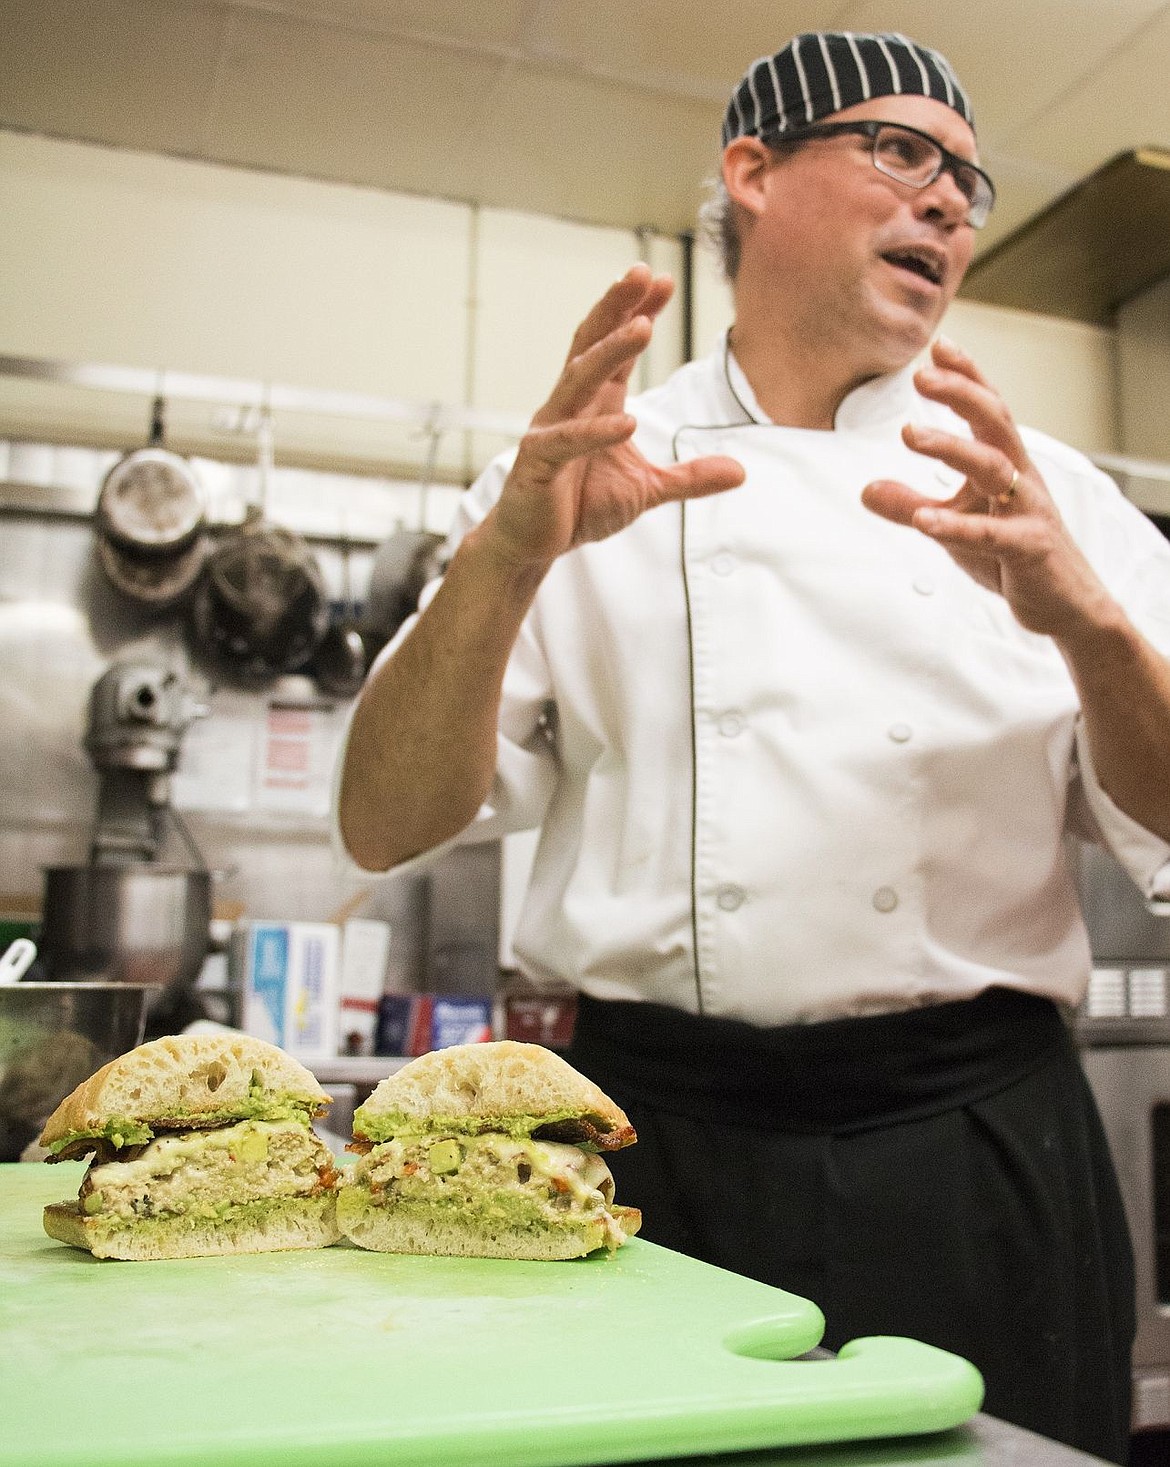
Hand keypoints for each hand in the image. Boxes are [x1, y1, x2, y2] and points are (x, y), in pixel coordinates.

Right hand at [482, 264, 744, 570]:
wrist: (532, 544)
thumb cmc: (580, 506)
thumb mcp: (647, 490)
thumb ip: (690, 478)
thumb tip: (741, 472)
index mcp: (595, 404)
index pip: (616, 348)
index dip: (637, 312)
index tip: (662, 282)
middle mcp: (570, 406)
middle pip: (593, 344)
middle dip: (618, 307)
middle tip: (642, 272)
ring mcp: (550, 431)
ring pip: (579, 380)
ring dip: (610, 352)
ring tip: (642, 327)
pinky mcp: (537, 464)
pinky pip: (568, 443)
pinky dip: (596, 433)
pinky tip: (625, 422)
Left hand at [861, 337, 1117, 639]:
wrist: (1066, 604)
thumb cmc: (1014, 555)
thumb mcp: (954, 526)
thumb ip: (911, 504)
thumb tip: (867, 489)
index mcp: (1007, 465)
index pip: (988, 410)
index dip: (967, 377)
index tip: (939, 348)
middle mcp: (1021, 479)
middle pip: (995, 422)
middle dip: (960, 394)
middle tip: (920, 376)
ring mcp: (1028, 511)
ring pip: (993, 467)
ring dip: (951, 448)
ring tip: (909, 435)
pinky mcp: (1028, 548)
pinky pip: (990, 534)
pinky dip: (956, 525)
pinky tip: (923, 520)